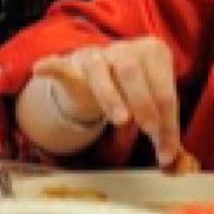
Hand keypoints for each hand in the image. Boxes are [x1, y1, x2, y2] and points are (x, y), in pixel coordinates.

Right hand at [31, 37, 181, 165]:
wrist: (98, 78)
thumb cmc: (132, 93)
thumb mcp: (151, 109)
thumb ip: (162, 131)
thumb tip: (173, 164)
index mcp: (153, 53)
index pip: (164, 89)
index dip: (168, 122)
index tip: (166, 151)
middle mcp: (124, 49)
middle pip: (133, 72)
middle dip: (144, 104)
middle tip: (149, 132)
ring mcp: (95, 56)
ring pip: (99, 70)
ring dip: (110, 96)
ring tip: (120, 120)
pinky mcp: (70, 66)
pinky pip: (60, 66)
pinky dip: (51, 67)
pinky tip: (40, 69)